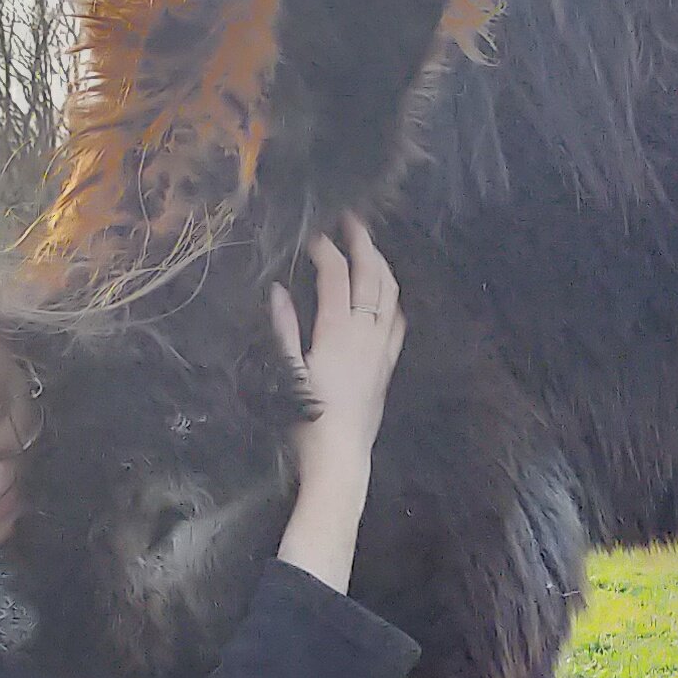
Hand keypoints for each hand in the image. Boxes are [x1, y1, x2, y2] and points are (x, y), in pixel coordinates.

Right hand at [270, 218, 404, 585]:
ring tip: (369, 245)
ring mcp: (382, 347)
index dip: (325, 248)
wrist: (341, 458)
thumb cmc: (308, 419)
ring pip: (390, 292)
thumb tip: (279, 290)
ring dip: (381, 263)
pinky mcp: (388, 364)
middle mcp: (366, 332)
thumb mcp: (287, 372)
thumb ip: (284, 328)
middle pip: (371, 273)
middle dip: (362, 241)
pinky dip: (392, 297)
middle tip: (352, 218)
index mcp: (338, 329)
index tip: (313, 232)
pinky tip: (387, 292)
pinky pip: (398, 320)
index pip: (336, 273)